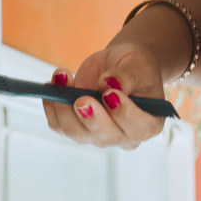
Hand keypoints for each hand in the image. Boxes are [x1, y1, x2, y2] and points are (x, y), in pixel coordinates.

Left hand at [43, 44, 168, 149]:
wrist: (119, 66)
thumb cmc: (135, 66)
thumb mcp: (138, 64)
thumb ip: (127, 76)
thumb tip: (108, 83)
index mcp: (149, 123)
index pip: (138, 129)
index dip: (124, 114)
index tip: (109, 94)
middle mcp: (123, 136)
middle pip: (104, 135)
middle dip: (91, 117)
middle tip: (80, 98)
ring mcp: (98, 135)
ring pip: (76, 132)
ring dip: (64, 106)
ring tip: (62, 76)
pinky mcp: (77, 127)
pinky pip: (59, 124)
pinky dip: (51, 105)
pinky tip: (52, 85)